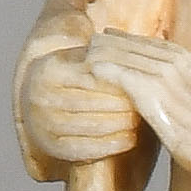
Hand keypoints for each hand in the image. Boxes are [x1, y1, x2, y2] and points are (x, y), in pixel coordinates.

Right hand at [19, 45, 142, 165]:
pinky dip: (112, 144)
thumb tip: (134, 41)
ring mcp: (43, 124)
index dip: (121, 79)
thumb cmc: (81, 79)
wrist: (52, 104)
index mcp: (48, 70)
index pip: (92, 75)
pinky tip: (131, 138)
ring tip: (143, 119)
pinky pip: (86, 149)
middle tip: (150, 104)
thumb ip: (102, 53)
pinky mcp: (52, 147)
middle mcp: (40, 97)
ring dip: (121, 124)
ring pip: (91, 125)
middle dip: (124, 104)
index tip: (145, 82)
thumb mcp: (84, 60)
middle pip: (91, 102)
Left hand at [81, 31, 190, 190]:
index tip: (106, 46)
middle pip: (130, 44)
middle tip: (85, 49)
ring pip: (119, 54)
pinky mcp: (153, 92)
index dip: (125, 43)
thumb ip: (183, 92)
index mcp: (189, 61)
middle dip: (106, 45)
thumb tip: (168, 99)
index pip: (148, 43)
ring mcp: (164, 75)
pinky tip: (88, 72)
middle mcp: (176, 61)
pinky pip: (117, 73)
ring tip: (79, 58)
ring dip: (98, 55)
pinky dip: (101, 70)